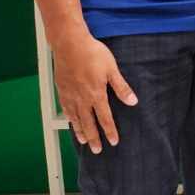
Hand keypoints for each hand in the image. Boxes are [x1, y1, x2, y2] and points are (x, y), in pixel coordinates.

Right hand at [52, 27, 136, 154]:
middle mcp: (82, 98)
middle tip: (97, 150)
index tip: (113, 142)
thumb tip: (133, 102)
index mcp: (96, 94)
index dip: (110, 131)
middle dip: (94, 138)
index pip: (105, 118)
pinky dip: (69, 118)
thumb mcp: (112, 69)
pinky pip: (66, 109)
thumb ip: (121, 88)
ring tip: (84, 142)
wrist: (69, 44)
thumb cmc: (93, 54)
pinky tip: (71, 122)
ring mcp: (70, 95)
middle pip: (88, 123)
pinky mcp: (62, 89)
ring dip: (80, 131)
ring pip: (75, 118)